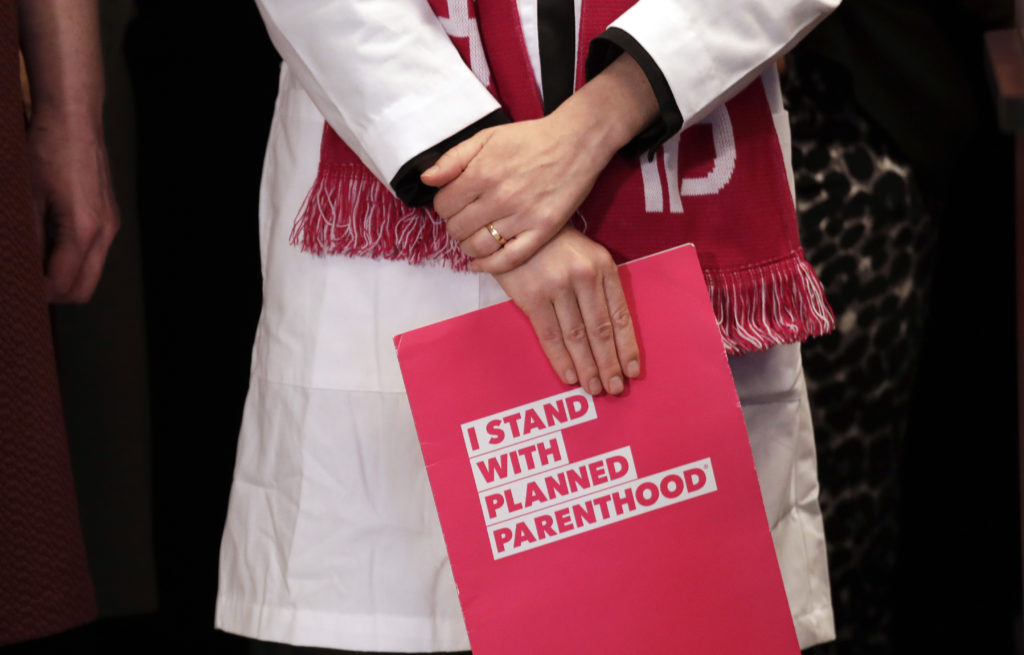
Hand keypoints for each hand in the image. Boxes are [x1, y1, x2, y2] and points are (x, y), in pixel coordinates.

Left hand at [27, 108, 119, 302]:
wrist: (74, 118)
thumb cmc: (48, 149)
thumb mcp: (26, 197)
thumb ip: (27, 238)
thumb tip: (20, 268)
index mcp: (83, 230)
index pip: (63, 284)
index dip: (37, 294)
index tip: (16, 289)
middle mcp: (103, 232)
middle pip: (84, 289)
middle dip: (55, 294)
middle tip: (25, 286)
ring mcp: (110, 225)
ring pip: (90, 272)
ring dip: (64, 277)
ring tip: (33, 264)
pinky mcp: (108, 216)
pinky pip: (93, 253)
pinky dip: (72, 259)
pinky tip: (48, 243)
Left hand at [422, 113, 611, 273]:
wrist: (576, 142)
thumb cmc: (530, 138)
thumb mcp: (487, 137)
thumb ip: (453, 159)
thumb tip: (427, 180)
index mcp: (482, 173)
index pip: (443, 206)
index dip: (444, 206)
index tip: (454, 204)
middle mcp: (499, 198)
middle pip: (457, 228)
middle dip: (455, 226)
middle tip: (464, 220)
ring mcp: (521, 217)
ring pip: (478, 247)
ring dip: (467, 246)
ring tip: (472, 238)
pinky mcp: (542, 231)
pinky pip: (508, 259)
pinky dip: (488, 266)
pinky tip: (479, 263)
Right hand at [493, 225, 639, 394]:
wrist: (514, 228)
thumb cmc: (555, 247)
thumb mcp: (587, 257)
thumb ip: (600, 288)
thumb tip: (612, 336)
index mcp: (604, 268)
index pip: (620, 315)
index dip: (627, 347)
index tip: (632, 371)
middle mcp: (584, 277)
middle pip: (601, 331)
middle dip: (609, 364)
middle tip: (614, 389)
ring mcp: (557, 287)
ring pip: (577, 337)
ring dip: (587, 367)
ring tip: (594, 389)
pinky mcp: (532, 297)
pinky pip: (550, 336)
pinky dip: (561, 360)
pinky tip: (570, 377)